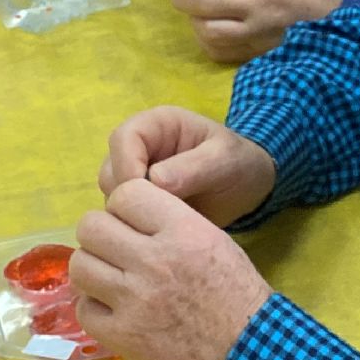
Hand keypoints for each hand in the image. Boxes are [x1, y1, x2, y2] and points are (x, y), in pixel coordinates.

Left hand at [71, 179, 273, 359]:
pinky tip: (113, 310)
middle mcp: (154, 260)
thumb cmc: (235, 294)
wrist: (245, 353)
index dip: (121, 206)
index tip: (129, 222)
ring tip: (110, 280)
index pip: (125, 194)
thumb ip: (171, 222)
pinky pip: (83, 308)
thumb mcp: (214, 240)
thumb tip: (127, 217)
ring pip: (80, 264)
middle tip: (114, 251)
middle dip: (100, 235)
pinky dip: (94, 308)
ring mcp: (134, 299)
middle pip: (91, 226)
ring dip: (92, 269)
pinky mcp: (122, 335)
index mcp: (182, 230)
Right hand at [97, 106, 277, 226]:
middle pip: (111, 170)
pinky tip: (160, 234)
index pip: (123, 139)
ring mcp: (137, 176)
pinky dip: (137, 225)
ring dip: (131, 214)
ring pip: (112, 196)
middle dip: (128, 196)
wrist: (249, 187)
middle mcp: (139, 148)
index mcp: (156, 126)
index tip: (147, 197)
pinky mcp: (140, 203)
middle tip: (157, 217)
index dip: (128, 167)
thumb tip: (156, 181)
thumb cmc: (238, 162)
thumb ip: (192, 167)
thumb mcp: (224, 159)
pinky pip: (124, 215)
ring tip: (164, 224)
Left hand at [169, 0, 347, 64]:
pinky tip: (210, 32)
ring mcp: (260, 34)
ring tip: (193, 13)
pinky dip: (209, 41)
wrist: (347, 21)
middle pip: (206, 1)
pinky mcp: (262, 55)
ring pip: (210, 30)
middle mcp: (260, 6)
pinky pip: (223, 51)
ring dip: (194, 21)